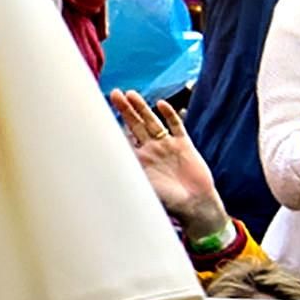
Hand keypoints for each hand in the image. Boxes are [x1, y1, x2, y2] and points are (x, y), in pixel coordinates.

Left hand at [111, 90, 226, 246]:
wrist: (196, 205)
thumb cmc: (169, 202)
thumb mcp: (143, 188)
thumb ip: (128, 176)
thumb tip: (104, 171)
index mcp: (139, 160)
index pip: (123, 138)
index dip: (113, 125)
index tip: (103, 114)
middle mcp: (151, 149)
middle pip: (136, 124)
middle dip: (126, 110)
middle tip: (115, 94)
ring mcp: (167, 145)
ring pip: (153, 122)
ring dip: (142, 108)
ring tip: (131, 95)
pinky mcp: (184, 145)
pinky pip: (176, 126)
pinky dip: (170, 115)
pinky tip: (162, 105)